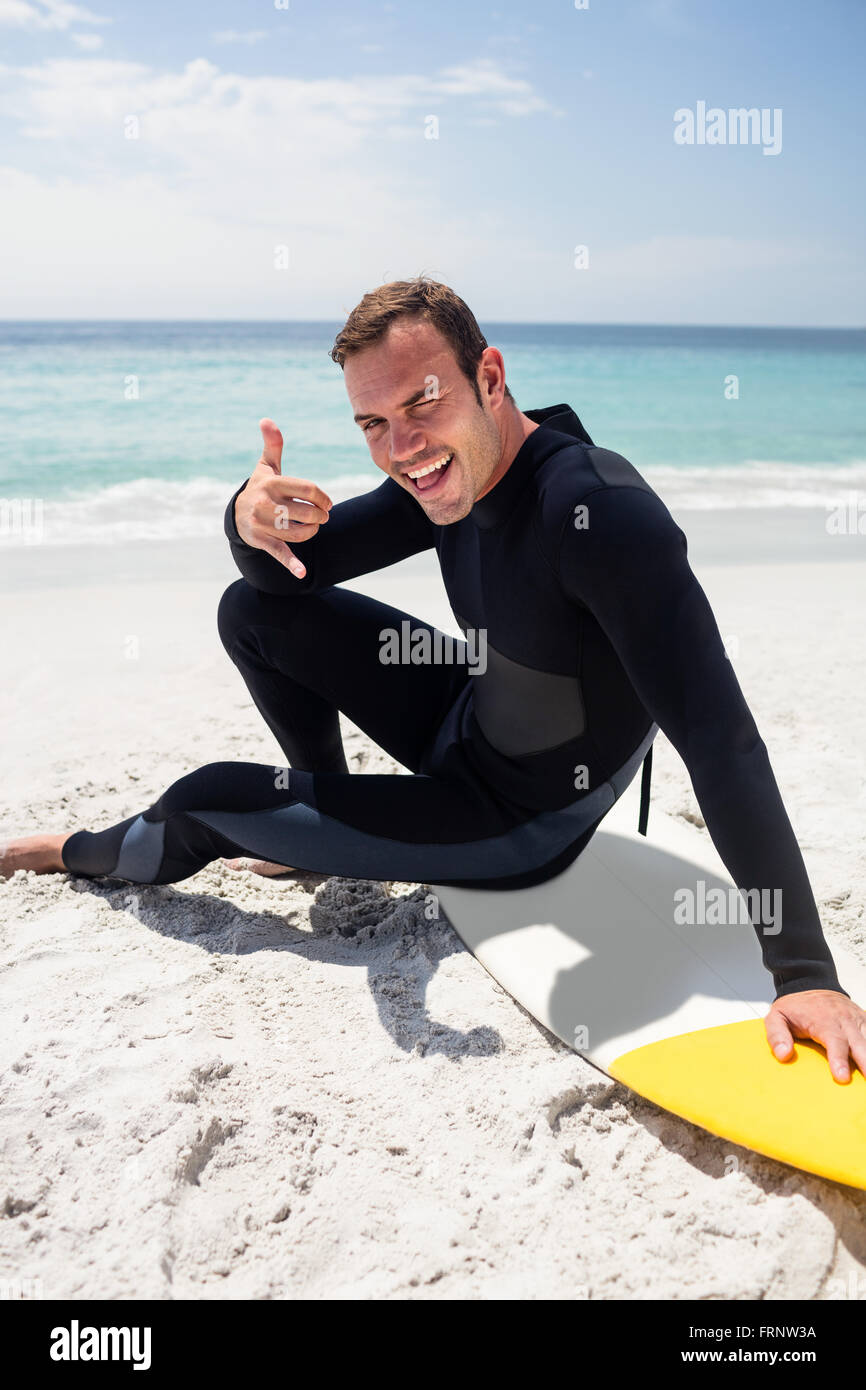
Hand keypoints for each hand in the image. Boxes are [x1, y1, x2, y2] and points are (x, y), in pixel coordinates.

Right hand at [234, 418, 332, 578]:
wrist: (236, 515)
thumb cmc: (260, 488)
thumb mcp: (266, 467)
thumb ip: (273, 445)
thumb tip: (267, 420)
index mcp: (272, 483)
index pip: (308, 490)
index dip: (323, 498)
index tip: (327, 504)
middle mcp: (266, 503)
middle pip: (308, 513)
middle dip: (320, 517)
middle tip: (322, 517)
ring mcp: (263, 523)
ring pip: (300, 532)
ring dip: (312, 532)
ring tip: (313, 528)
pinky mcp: (262, 541)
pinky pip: (279, 553)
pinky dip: (292, 564)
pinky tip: (302, 573)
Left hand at [764, 989, 865, 1081]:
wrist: (812, 984)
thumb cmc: (796, 1006)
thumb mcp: (777, 1016)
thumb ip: (777, 1036)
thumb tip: (783, 1054)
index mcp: (823, 1020)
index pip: (834, 1041)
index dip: (839, 1059)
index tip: (842, 1077)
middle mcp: (844, 1020)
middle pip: (860, 1044)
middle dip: (865, 1063)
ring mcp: (857, 1021)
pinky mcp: (864, 1022)